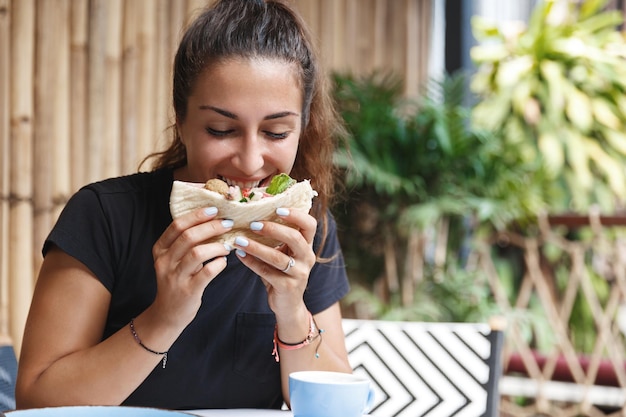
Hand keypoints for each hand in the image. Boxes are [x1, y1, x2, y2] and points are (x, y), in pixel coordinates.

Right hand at [150, 206, 231, 325]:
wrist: (168, 313)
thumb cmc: (177, 281)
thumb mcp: (174, 259)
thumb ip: (186, 242)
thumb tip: (212, 220)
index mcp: (160, 249)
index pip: (177, 226)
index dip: (197, 216)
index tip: (214, 210)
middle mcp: (165, 261)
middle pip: (188, 237)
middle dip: (211, 227)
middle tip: (228, 224)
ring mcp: (175, 277)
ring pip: (197, 253)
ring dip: (217, 246)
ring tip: (227, 245)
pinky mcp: (188, 291)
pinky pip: (207, 273)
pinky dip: (219, 264)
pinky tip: (223, 262)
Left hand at [233, 207, 316, 316]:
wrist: (288, 305)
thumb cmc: (282, 273)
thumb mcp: (285, 253)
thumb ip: (277, 237)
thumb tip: (253, 213)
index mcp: (307, 246)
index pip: (309, 225)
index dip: (296, 215)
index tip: (278, 208)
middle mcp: (307, 258)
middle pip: (295, 238)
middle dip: (273, 229)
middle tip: (253, 224)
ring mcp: (299, 274)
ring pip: (277, 257)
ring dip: (256, 247)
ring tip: (239, 240)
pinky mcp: (287, 287)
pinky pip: (267, 272)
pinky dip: (251, 262)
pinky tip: (240, 255)